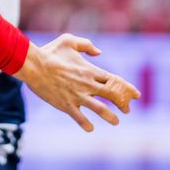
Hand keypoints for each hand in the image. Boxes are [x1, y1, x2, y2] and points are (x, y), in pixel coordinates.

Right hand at [13, 33, 140, 131]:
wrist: (33, 65)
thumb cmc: (50, 52)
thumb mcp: (69, 40)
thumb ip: (87, 45)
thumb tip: (99, 52)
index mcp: (90, 70)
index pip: (114, 80)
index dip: (127, 88)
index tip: (136, 95)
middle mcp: (87, 84)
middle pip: (112, 96)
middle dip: (123, 104)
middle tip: (127, 110)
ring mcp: (78, 96)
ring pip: (101, 109)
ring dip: (110, 117)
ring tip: (116, 122)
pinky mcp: (66, 105)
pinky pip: (80, 118)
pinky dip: (86, 124)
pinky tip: (90, 128)